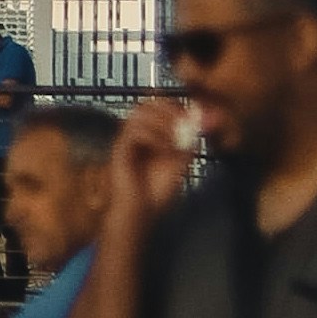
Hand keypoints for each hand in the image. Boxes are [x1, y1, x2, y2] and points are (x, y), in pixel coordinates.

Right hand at [108, 95, 195, 230]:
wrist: (141, 213)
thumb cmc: (156, 192)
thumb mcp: (181, 164)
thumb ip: (188, 142)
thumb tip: (196, 120)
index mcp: (149, 134)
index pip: (157, 106)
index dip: (174, 106)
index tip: (192, 117)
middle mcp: (135, 133)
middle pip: (147, 103)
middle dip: (169, 109)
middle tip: (185, 123)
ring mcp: (126, 140)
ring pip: (140, 113)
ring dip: (163, 122)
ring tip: (177, 139)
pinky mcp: (120, 149)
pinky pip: (134, 131)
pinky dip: (154, 136)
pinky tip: (166, 150)